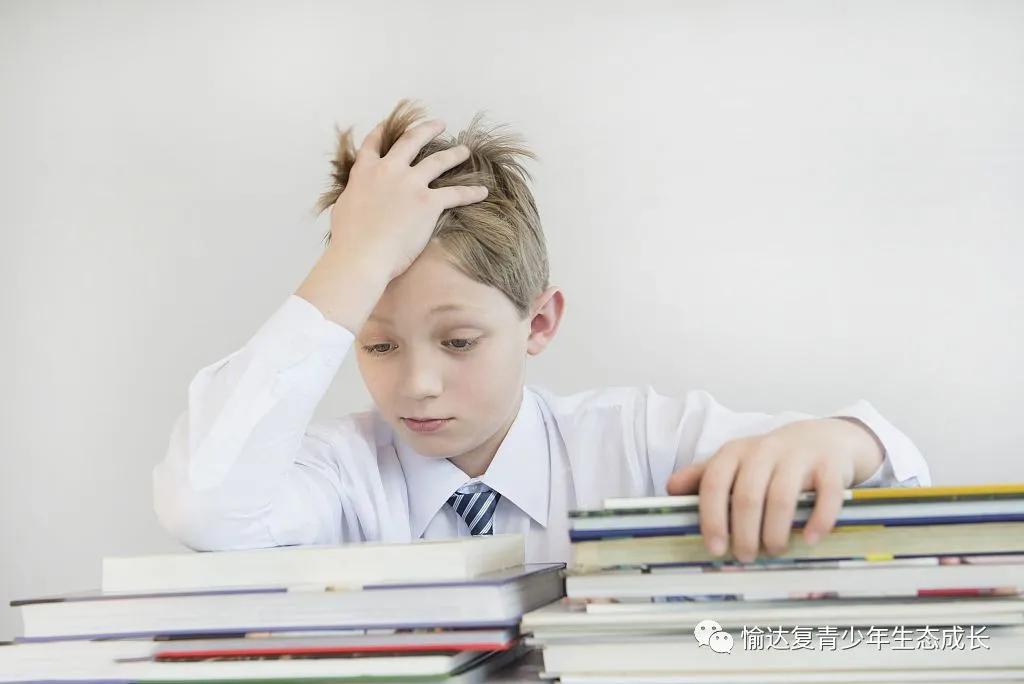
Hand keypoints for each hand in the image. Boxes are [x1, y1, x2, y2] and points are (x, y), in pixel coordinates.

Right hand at [328, 118, 487, 281]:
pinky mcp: (428, 202)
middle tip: (439, 124)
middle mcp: (389, 170)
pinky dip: (471, 192)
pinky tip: (483, 192)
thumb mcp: (344, 207)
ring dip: (454, 154)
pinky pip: (456, 194)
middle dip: (427, 129)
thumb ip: (356, 194)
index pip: (373, 144)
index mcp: (365, 171)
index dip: (383, 131)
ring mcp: (410, 184)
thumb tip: (360, 197)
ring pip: (438, 161)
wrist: (361, 255)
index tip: (390, 124)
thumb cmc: (348, 240)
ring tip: (464, 150)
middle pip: (411, 141)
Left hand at [665, 418, 883, 561]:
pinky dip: (817, 521)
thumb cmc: (771, 459)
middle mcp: (764, 450)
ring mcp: (799, 456)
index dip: (711, 518)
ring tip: (775, 551)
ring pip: (782, 499)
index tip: (715, 549)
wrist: (824, 438)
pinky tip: (810, 540)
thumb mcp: (735, 462)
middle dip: (745, 533)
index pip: (714, 484)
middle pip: (747, 497)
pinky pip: (825, 496)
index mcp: (735, 452)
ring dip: (776, 533)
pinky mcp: (831, 466)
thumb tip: (669, 490)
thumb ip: (703, 476)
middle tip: (747, 557)